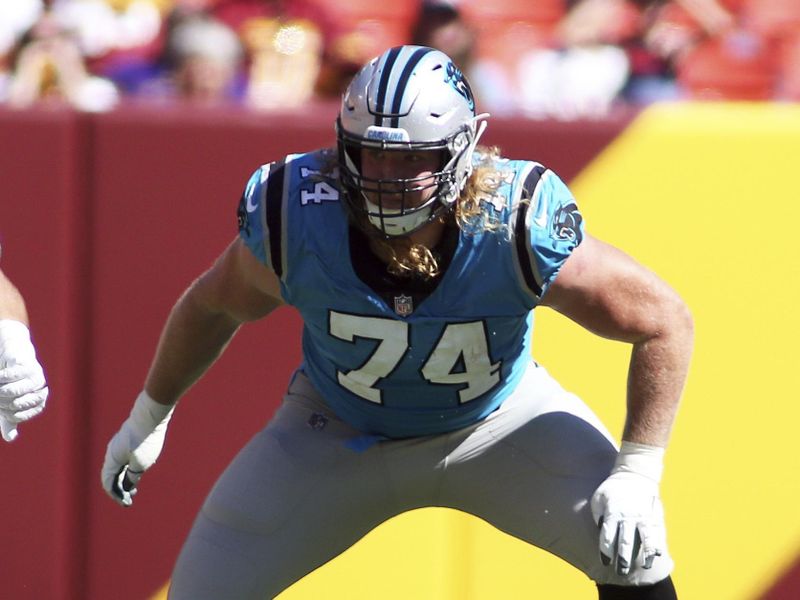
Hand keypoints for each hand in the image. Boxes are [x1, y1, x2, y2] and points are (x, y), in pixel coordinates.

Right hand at [0, 320, 48, 441]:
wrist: (9, 352)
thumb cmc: (9, 379)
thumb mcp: (7, 401)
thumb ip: (8, 419)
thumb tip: (11, 438)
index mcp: (38, 398)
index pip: (21, 414)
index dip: (7, 413)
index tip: (2, 408)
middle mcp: (39, 387)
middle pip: (17, 404)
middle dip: (0, 402)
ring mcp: (35, 374)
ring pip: (14, 391)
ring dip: (0, 391)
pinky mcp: (27, 363)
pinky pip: (12, 375)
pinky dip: (1, 377)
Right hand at [101, 391, 174, 506]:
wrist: (152, 414)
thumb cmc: (146, 439)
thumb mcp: (141, 463)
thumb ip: (132, 476)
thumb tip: (127, 485)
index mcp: (112, 459)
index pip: (108, 482)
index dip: (116, 495)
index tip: (126, 503)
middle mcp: (112, 452)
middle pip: (111, 475)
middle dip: (119, 488)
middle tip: (130, 498)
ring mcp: (119, 444)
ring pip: (117, 466)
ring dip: (123, 478)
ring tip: (134, 487)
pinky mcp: (128, 439)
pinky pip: (123, 458)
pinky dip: (128, 468)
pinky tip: (138, 469)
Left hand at [590, 441, 665, 575]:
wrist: (635, 474)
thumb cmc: (612, 488)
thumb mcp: (599, 498)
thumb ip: (598, 515)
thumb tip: (600, 531)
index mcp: (612, 513)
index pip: (608, 537)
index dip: (606, 552)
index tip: (605, 562)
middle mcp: (628, 517)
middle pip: (626, 542)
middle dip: (623, 559)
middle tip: (621, 572)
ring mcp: (644, 517)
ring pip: (645, 539)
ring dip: (645, 554)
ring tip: (645, 565)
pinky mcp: (655, 516)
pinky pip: (658, 533)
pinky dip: (657, 544)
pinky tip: (657, 555)